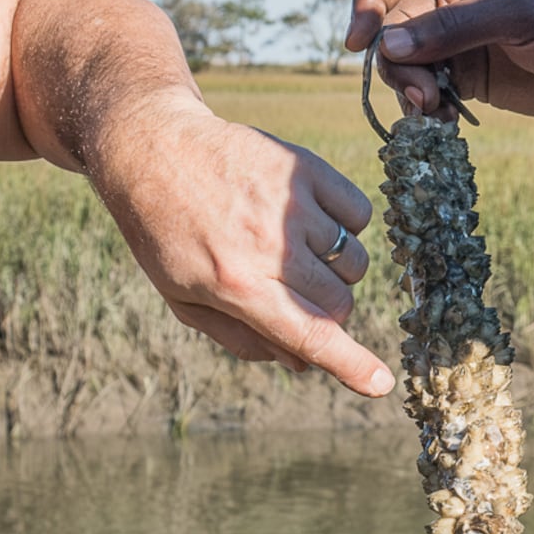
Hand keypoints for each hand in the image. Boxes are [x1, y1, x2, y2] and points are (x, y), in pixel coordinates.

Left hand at [82, 95, 393, 396]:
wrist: (152, 149)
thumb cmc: (165, 234)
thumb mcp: (184, 299)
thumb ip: (242, 337)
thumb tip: (302, 364)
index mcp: (236, 285)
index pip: (309, 334)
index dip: (350, 365)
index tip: (381, 384)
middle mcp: (269, 246)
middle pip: (339, 303)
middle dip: (327, 311)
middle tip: (294, 292)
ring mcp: (291, 204)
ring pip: (353, 262)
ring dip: (336, 269)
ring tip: (297, 250)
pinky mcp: (305, 169)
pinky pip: (359, 214)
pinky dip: (346, 225)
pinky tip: (313, 219)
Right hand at [343, 0, 533, 123]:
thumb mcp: (520, 13)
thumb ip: (455, 28)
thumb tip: (390, 46)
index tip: (361, 39)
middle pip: (396, 18)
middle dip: (394, 55)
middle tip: (415, 91)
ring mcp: (464, 36)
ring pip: (408, 57)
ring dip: (408, 84)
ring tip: (431, 110)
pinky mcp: (473, 74)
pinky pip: (431, 86)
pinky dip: (426, 105)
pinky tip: (442, 122)